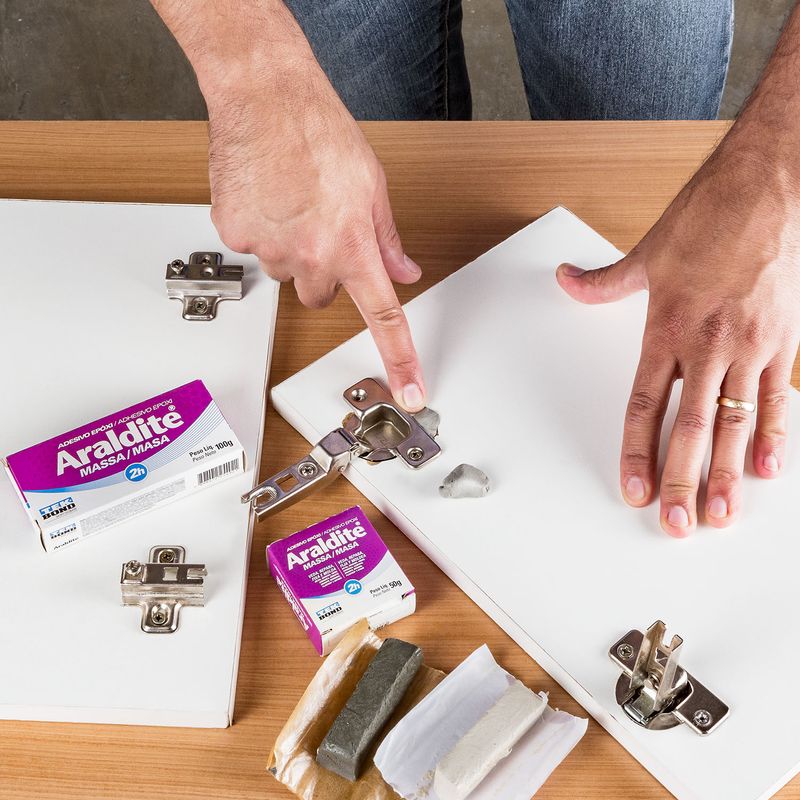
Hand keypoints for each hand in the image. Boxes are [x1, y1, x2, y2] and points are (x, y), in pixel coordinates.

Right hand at [205, 65, 425, 411]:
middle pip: (321, 296)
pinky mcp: (235, 233)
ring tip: (293, 201)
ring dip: (292, 249)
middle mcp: (310, 255)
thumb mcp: (373, 187)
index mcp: (352, 245)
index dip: (400, 359)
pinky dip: (261, 228)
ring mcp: (268, 247)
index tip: (410, 389)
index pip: (384, 317)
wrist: (264, 95)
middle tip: (323, 228)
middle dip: (325, 271)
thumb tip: (404, 272)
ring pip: (285, 272)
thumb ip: (387, 240)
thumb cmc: (319, 131)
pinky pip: (253, 248)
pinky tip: (267, 196)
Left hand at [557, 151, 799, 535]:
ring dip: (729, 473)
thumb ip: (603, 282)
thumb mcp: (647, 253)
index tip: (635, 488)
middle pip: (690, 427)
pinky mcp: (785, 342)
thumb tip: (565, 281)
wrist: (769, 188)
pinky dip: (775, 436)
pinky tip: (767, 471)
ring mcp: (750, 347)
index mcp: (666, 330)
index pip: (644, 406)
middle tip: (678, 523)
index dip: (637, 451)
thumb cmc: (708, 219)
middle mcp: (708, 346)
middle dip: (683, 480)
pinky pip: (780, 399)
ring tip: (722, 514)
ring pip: (736, 423)